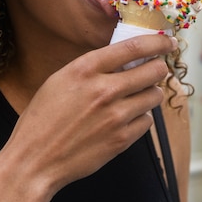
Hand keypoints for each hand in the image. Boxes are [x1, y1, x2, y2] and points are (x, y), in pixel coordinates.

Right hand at [8, 33, 175, 196]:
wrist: (35, 160)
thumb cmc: (43, 119)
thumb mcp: (60, 80)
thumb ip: (92, 68)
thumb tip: (123, 58)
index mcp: (85, 69)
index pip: (133, 47)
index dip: (156, 41)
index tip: (166, 41)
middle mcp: (104, 90)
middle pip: (153, 71)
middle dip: (158, 68)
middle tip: (155, 69)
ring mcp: (115, 116)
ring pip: (154, 95)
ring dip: (150, 93)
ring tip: (137, 96)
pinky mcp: (122, 140)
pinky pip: (147, 121)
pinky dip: (141, 117)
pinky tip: (126, 118)